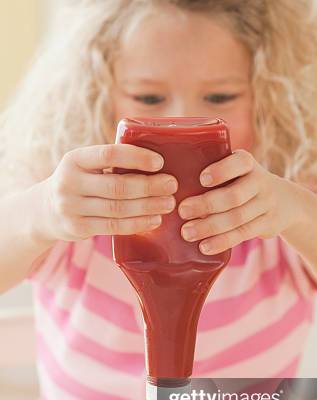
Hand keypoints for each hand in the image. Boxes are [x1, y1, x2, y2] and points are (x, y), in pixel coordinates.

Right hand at [39, 144, 177, 241]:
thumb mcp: (86, 167)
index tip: (160, 162)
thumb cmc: (80, 183)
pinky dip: (137, 223)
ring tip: (168, 203)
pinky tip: (154, 220)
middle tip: (172, 185)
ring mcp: (71, 207)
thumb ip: (112, 163)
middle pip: (117, 186)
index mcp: (74, 159)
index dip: (136, 158)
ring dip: (148, 206)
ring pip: (118, 208)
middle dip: (149, 186)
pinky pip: (114, 226)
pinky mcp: (78, 228)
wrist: (45, 210)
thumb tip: (158, 164)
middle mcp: (69, 182)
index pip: (108, 154)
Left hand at [178, 150, 303, 253]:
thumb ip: (213, 173)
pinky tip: (204, 246)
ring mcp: (266, 204)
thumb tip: (169, 188)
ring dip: (210, 227)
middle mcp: (260, 182)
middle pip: (234, 196)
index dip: (221, 171)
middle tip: (182, 211)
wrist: (285, 201)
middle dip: (206, 204)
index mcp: (248, 163)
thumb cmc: (242, 183)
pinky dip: (222, 241)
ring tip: (187, 233)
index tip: (201, 179)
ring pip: (237, 219)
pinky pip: (242, 235)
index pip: (239, 163)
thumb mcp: (235, 171)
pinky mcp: (267, 225)